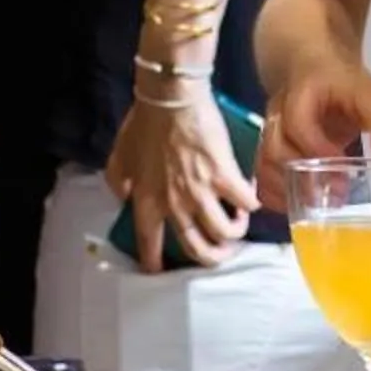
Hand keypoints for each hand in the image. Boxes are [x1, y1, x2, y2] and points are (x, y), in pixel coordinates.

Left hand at [106, 91, 256, 271]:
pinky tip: (251, 197)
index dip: (154, 262)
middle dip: (211, 257)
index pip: (148, 244)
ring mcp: (202, 193)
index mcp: (146, 202)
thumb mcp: (119, 158)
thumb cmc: (143, 124)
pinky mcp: (225, 176)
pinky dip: (251, 204)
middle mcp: (174, 206)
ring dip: (235, 232)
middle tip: (219, 252)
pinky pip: (246, 203)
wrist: (171, 99)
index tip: (159, 271)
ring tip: (237, 222)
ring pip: (225, 232)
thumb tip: (126, 197)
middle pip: (196, 248)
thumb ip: (119, 182)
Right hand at [257, 48, 370, 209]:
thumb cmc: (347, 86)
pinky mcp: (266, 149)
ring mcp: (268, 132)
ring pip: (263, 164)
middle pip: (274, 147)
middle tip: (333, 197)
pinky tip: (295, 206)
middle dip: (302, 176)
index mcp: (302, 94)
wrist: (314, 71)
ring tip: (316, 205)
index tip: (343, 175)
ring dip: (286, 189)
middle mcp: (277, 114)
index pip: (298, 123)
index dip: (317, 150)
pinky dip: (274, 195)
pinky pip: (260, 175)